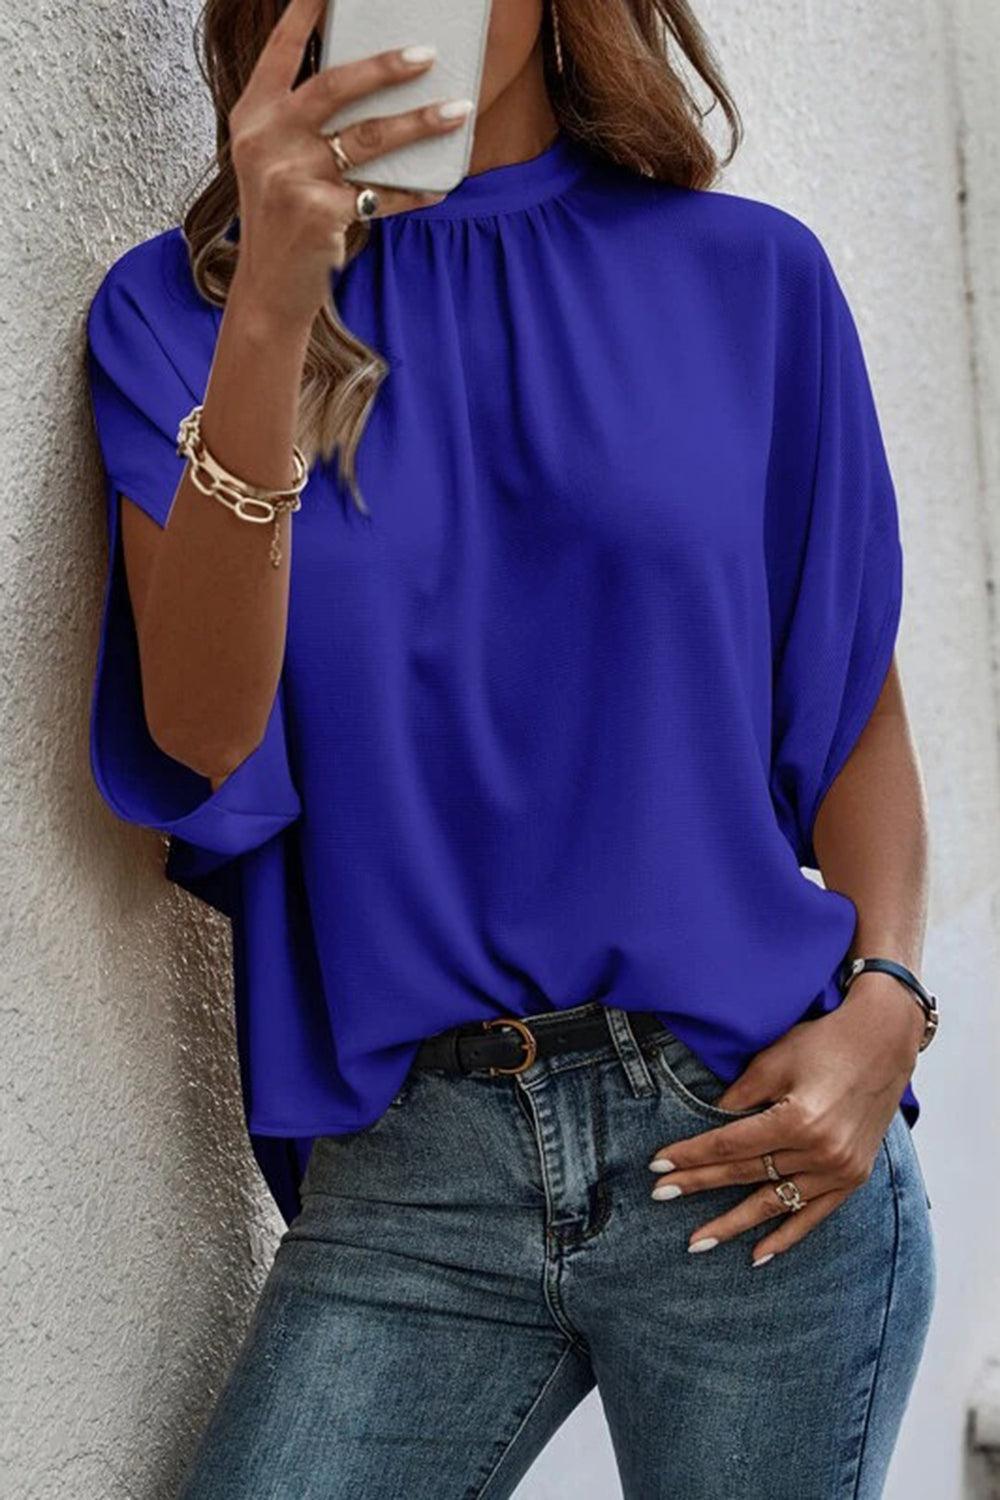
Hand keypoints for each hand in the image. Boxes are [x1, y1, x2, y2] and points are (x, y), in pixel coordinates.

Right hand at [228, 0, 467, 326]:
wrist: (269, 290)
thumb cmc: (282, 221)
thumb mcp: (276, 163)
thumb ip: (304, 125)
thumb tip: (372, 89)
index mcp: (252, 118)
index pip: (282, 52)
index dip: (306, 14)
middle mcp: (266, 141)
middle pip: (335, 87)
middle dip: (385, 66)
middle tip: (428, 53)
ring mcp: (291, 178)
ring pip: (370, 139)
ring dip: (420, 124)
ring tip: (459, 111)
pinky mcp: (319, 215)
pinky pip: (382, 195)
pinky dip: (414, 192)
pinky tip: (440, 187)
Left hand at [646, 972, 924, 1265]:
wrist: (883, 1041)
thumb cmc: (824, 1042)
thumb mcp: (774, 1060)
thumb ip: (739, 1097)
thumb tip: (708, 1124)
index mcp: (798, 1120)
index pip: (729, 1146)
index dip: (691, 1156)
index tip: (657, 1167)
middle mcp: (820, 1151)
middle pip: (745, 1174)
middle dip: (698, 1186)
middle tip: (660, 1196)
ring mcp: (840, 1169)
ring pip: (773, 1203)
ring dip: (733, 1224)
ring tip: (696, 1242)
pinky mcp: (853, 1177)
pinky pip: (813, 1215)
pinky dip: (785, 1237)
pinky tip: (757, 1255)